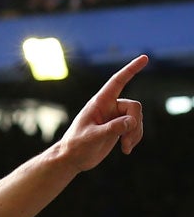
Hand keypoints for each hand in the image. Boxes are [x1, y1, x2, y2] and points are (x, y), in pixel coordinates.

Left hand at [59, 55, 147, 171]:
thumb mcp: (91, 137)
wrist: (72, 159)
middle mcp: (109, 107)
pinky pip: (135, 128)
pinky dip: (134, 138)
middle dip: (134, 123)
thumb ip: (111, 129)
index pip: (117, 82)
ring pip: (137, 118)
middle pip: (134, 107)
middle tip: (126, 140)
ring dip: (135, 133)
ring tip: (125, 147)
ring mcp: (115, 117)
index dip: (131, 69)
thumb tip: (131, 121)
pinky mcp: (118, 128)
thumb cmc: (75, 146)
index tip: (145, 57)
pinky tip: (126, 150)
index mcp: (99, 103)